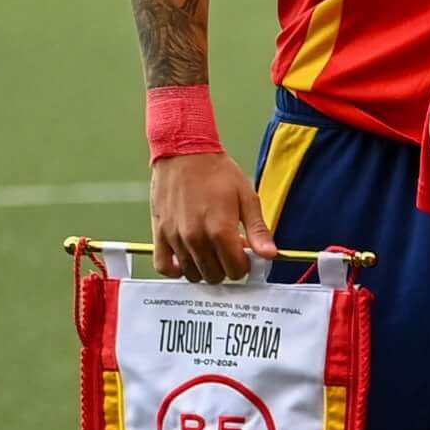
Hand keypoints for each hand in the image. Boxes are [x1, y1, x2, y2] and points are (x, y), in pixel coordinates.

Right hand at [149, 149, 269, 283]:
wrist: (184, 154)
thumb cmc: (218, 173)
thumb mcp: (247, 198)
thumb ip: (258, 230)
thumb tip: (270, 255)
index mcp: (220, 230)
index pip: (236, 269)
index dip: (245, 265)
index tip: (246, 254)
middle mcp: (195, 238)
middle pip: (215, 275)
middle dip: (227, 268)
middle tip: (230, 251)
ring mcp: (175, 237)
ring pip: (193, 274)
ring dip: (205, 268)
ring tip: (211, 251)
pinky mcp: (159, 233)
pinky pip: (164, 266)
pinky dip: (176, 270)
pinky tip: (188, 260)